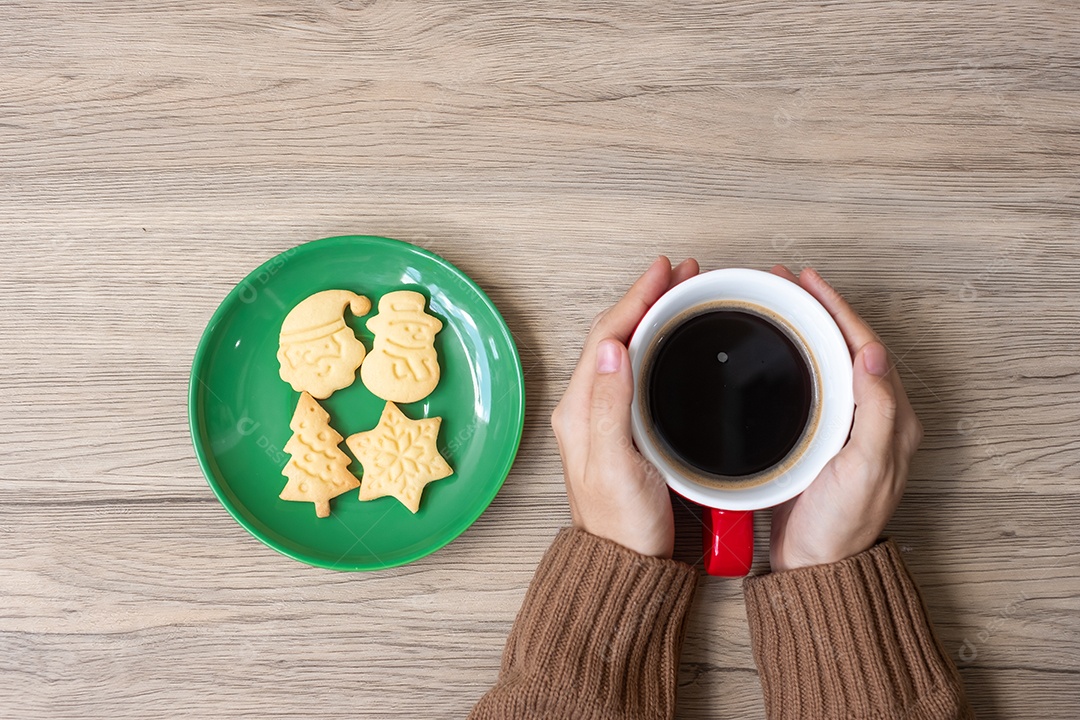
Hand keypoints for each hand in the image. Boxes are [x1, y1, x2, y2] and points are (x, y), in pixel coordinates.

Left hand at [551, 256, 699, 557]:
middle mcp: (587, 407)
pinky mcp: (625, 428)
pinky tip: (673, 339)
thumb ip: (611, 406)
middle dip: (646, 298)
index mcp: (580, 409)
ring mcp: (605, 416)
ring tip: (681, 293)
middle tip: (681, 274)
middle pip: (615, 335)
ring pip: (626, 349)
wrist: (627, 563)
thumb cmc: (622, 524)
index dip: (635, 298)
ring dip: (651, 316)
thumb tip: (615, 349)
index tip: (663, 272)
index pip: (606, 337)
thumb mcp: (616, 464)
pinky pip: (637, 371)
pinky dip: (656, 344)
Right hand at [767, 266, 923, 571]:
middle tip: (786, 282)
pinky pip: (810, 383)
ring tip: (777, 304)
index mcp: (891, 419)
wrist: (813, 565)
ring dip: (804, 329)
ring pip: (827, 361)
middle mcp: (871, 417)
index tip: (809, 283)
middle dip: (818, 309)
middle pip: (846, 346)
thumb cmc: (839, 526)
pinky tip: (774, 351)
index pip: (866, 346)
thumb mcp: (865, 468)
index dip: (838, 309)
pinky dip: (792, 358)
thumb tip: (876, 354)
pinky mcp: (819, 437)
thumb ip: (877, 411)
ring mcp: (844, 426)